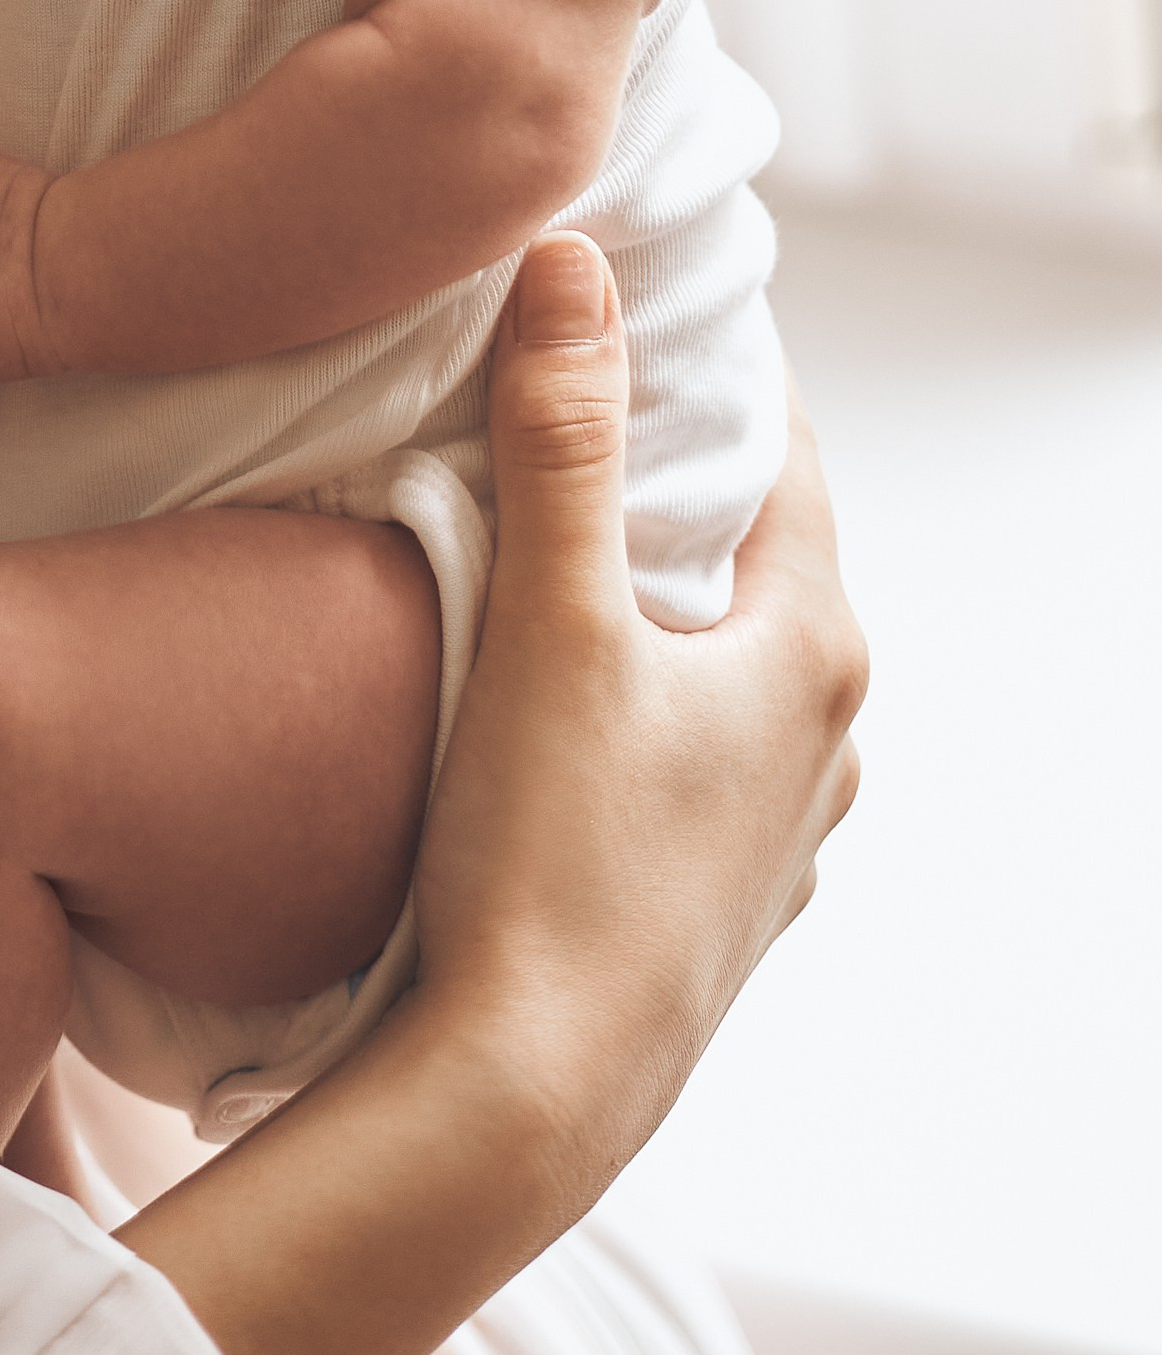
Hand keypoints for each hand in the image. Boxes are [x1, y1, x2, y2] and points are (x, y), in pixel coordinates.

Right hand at [412, 234, 864, 1150]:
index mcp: (816, 650)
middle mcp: (830, 737)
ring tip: (545, 535)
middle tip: (558, 392)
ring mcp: (782, 830)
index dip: (704, 363)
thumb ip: (560, 435)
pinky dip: (641, 692)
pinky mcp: (722, 898)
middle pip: (757, 550)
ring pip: (726, 654)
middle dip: (668, 470)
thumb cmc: (546, 860)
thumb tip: (574, 257)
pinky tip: (556, 695)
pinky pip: (695, 747)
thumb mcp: (550, 621)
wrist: (524, 1097)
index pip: (783, 448)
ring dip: (654, 591)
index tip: (625, 293)